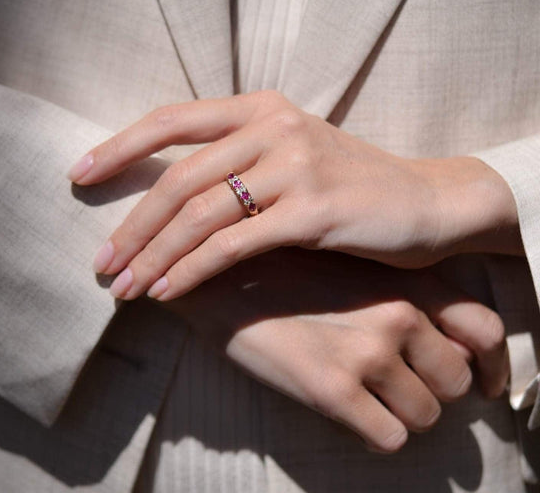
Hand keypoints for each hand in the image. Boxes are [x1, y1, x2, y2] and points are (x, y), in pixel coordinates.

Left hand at [68, 91, 520, 300]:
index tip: (79, 176)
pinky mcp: (312, 211)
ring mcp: (293, 166)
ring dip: (153, 256)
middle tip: (101, 262)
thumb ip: (233, 165)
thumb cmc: (348, 186)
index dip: (119, 148)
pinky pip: (233, 245)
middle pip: (177, 178)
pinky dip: (192, 270)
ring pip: (198, 214)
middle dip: (131, 226)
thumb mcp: (287, 158)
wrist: (428, 203)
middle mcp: (272, 127)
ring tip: (124, 288)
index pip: (171, 119)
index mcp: (258, 108)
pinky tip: (167, 292)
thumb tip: (162, 205)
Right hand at [161, 248, 508, 452]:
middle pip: (455, 380)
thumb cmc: (274, 269)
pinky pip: (387, 437)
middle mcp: (396, 314)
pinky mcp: (332, 389)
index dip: (491, 366)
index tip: (483, 385)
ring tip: (367, 401)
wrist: (211, 273)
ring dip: (400, 415)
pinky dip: (374, 433)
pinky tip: (347, 415)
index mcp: (402, 281)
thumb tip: (425, 335)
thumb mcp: (340, 265)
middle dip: (432, 391)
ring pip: (425, 414)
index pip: (483, 330)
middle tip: (398, 389)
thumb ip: (389, 290)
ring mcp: (367, 351)